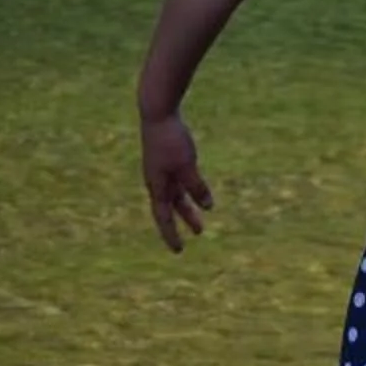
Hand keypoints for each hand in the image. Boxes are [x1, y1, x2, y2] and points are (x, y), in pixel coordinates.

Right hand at [142, 112, 213, 251]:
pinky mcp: (168, 158)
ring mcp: (161, 170)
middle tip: (199, 233)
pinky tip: (197, 191)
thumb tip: (208, 207)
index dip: (171, 235)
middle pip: (172, 207)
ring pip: (176, 194)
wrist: (157, 114)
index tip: (179, 251)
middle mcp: (157, 181)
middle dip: (185, 220)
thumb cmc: (171, 140)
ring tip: (201, 216)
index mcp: (157, 186)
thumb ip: (196, 186)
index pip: (164, 218)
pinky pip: (179, 180)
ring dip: (188, 206)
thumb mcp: (187, 166)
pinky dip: (189, 188)